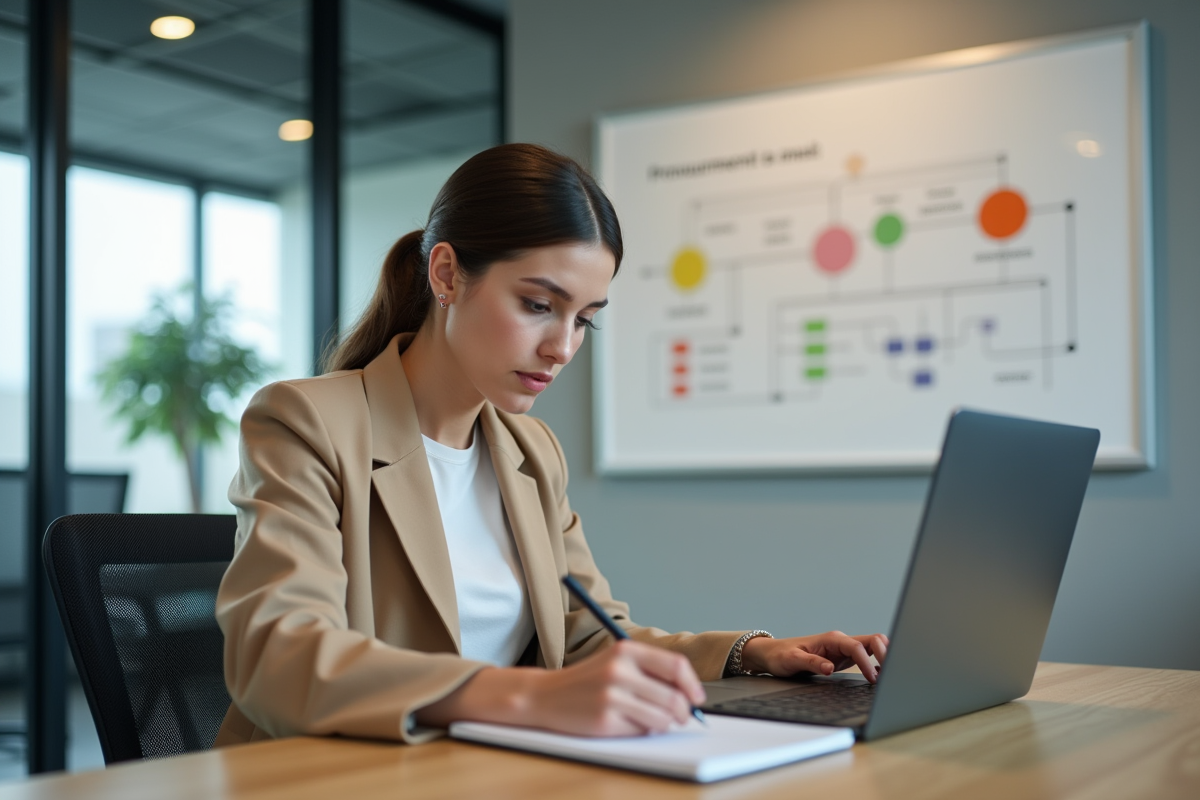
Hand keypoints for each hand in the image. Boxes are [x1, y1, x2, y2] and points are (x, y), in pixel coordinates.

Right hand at [527, 640, 705, 735]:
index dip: (692, 685)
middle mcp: (619, 671)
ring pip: (662, 718)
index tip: (697, 697)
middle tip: (683, 716)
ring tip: (653, 719)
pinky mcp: (605, 721)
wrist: (545, 695)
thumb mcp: (616, 660)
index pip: (675, 666)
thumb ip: (649, 669)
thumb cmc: (587, 679)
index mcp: (626, 650)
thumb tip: (688, 692)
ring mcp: (611, 696)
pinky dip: (643, 730)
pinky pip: (641, 731)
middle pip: (673, 697)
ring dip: (664, 723)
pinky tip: (628, 722)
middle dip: (684, 712)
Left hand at [741, 631, 888, 682]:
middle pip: (873, 640)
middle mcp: (841, 641)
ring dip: (885, 657)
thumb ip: (811, 663)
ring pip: (874, 646)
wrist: (773, 654)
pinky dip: (878, 663)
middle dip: (886, 654)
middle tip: (891, 675)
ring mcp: (845, 649)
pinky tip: (880, 675)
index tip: (872, 678)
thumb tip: (829, 668)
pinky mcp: (845, 657)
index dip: (867, 662)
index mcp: (831, 639)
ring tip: (890, 676)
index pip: (857, 647)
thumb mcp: (792, 660)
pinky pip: (868, 656)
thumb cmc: (781, 655)